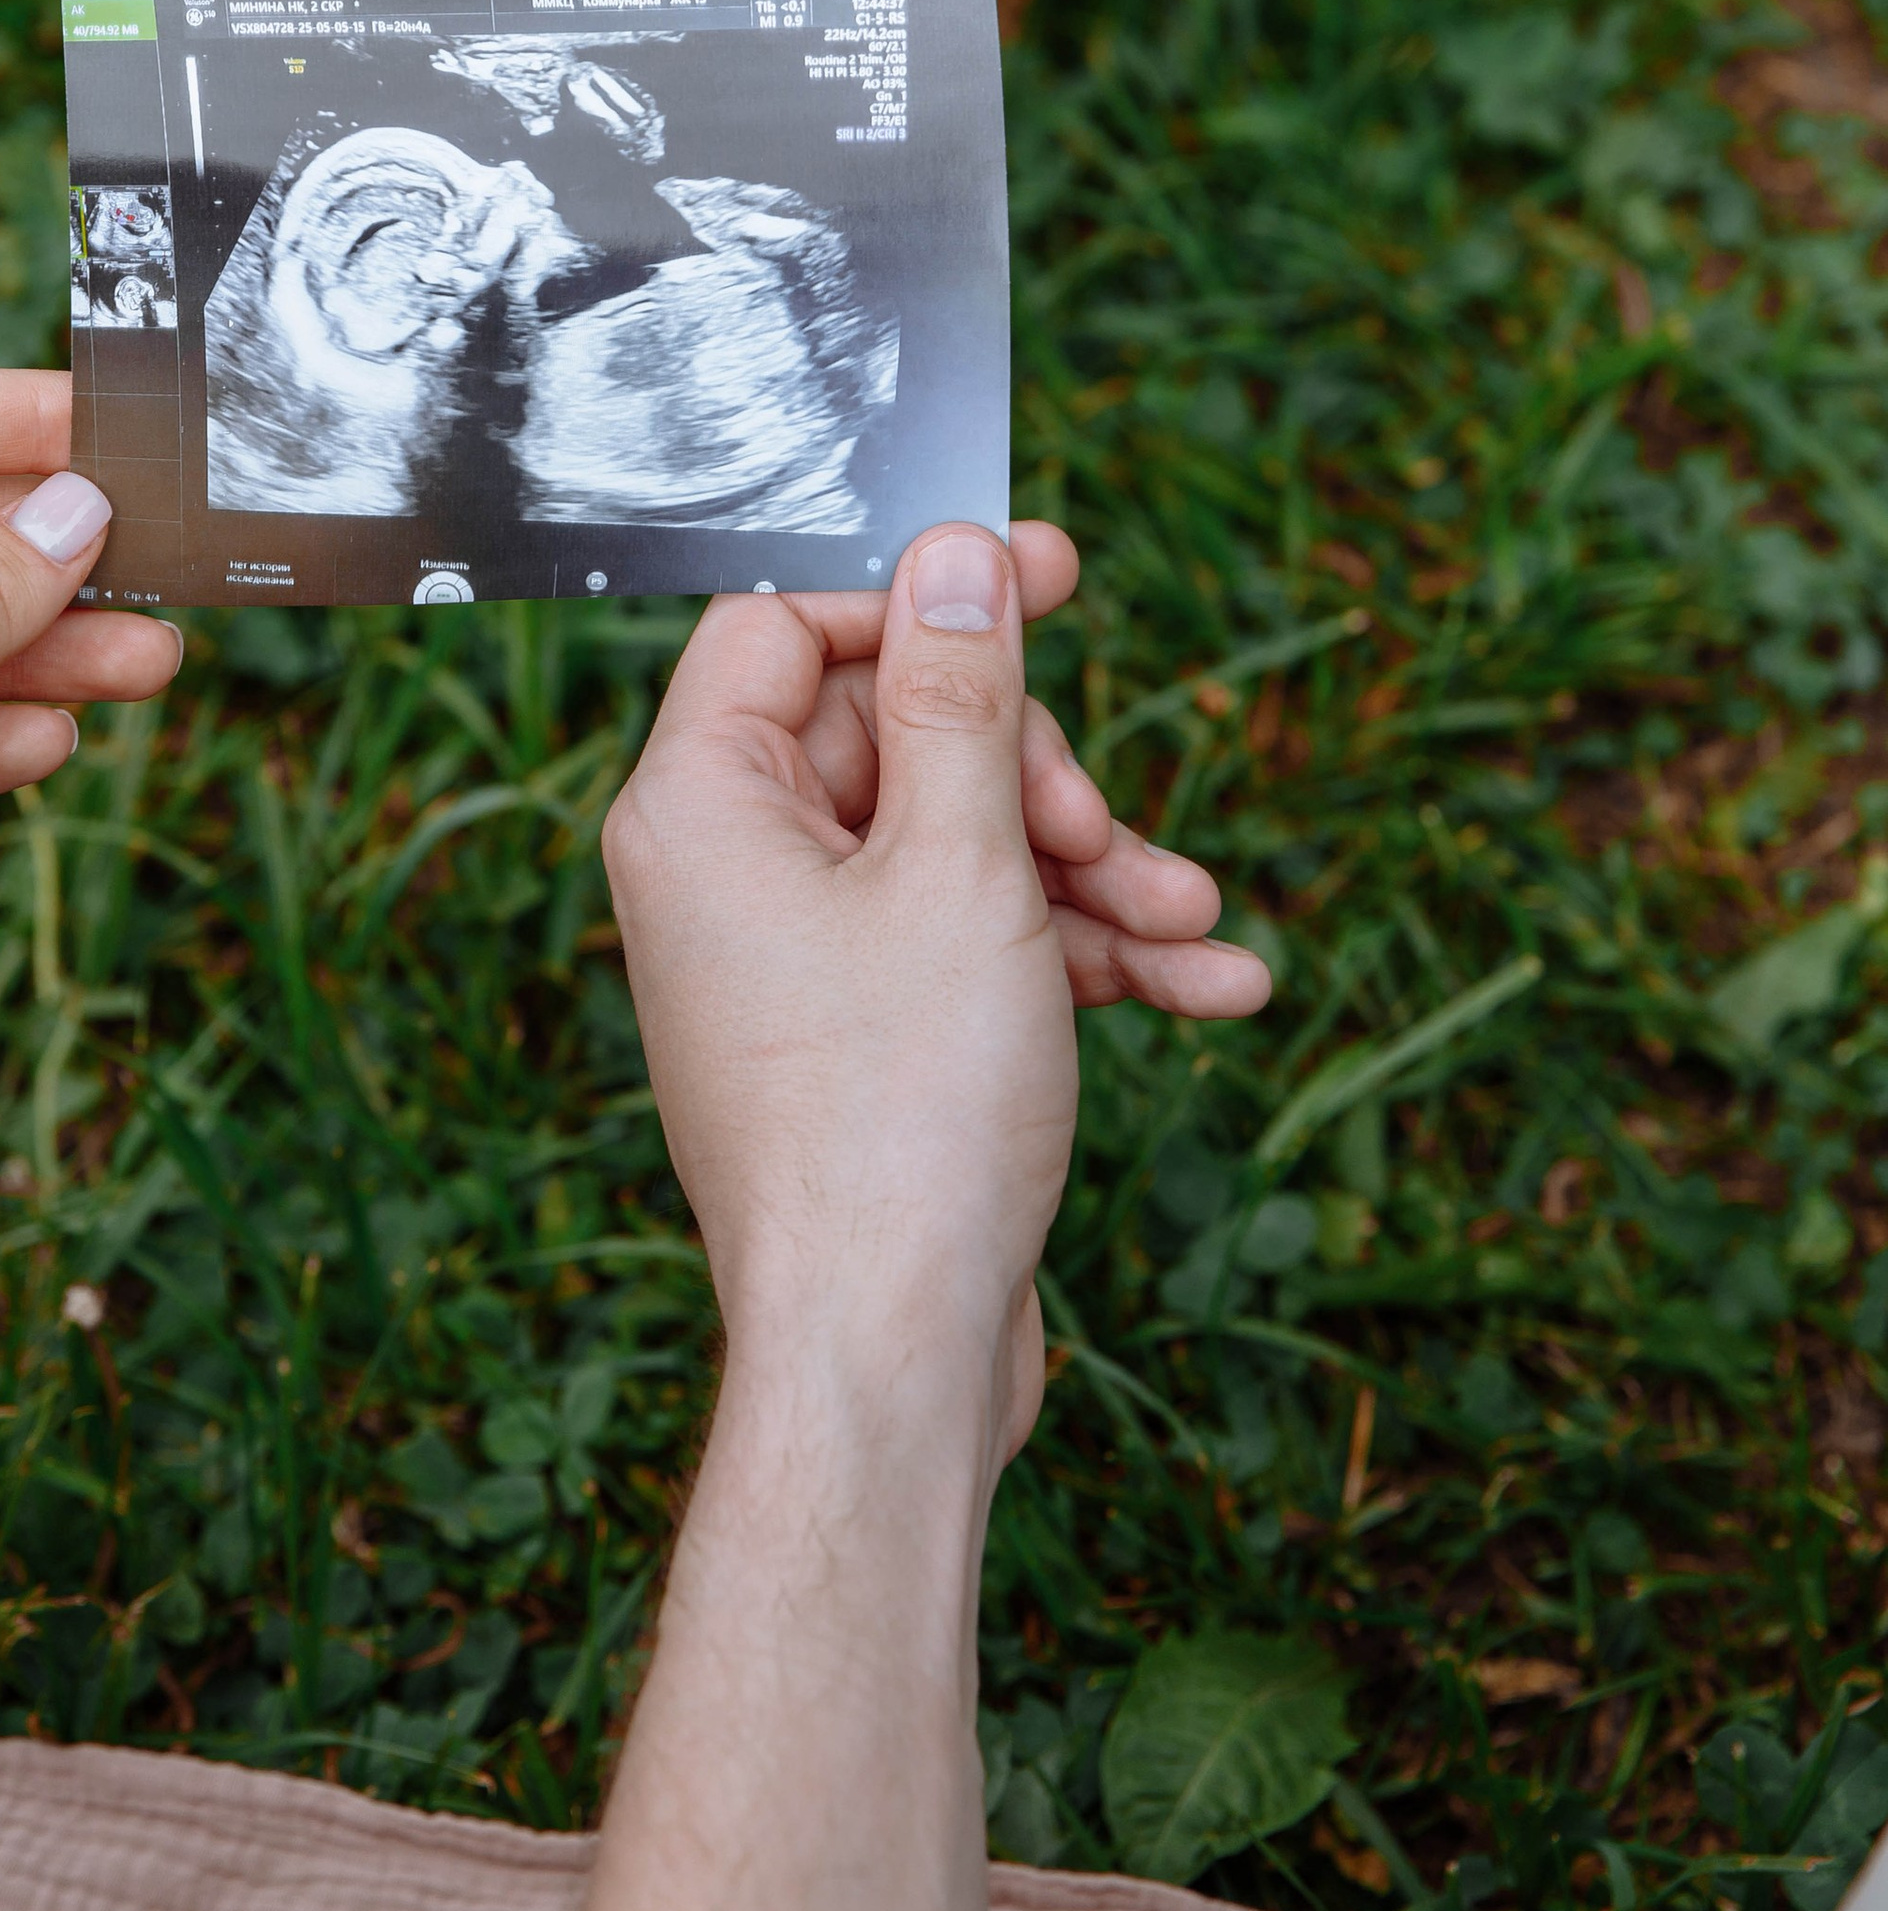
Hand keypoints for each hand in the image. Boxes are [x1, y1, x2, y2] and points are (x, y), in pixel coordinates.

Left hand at [601, 521, 1268, 1471]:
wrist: (891, 1360)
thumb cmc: (900, 1116)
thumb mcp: (960, 864)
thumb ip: (962, 694)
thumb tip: (955, 550)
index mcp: (699, 805)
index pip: (791, 623)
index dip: (923, 592)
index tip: (1053, 567)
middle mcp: (727, 872)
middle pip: (897, 733)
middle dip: (1040, 772)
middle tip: (1101, 834)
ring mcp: (796, 963)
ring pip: (961, 845)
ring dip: (1093, 872)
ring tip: (1195, 921)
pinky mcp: (867, 1041)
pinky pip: (975, 945)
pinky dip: (1083, 956)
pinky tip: (1212, 986)